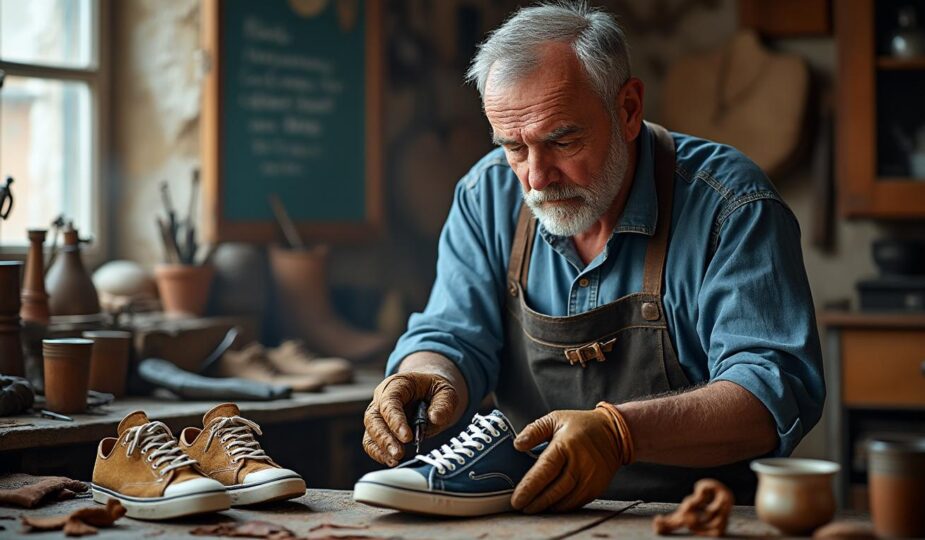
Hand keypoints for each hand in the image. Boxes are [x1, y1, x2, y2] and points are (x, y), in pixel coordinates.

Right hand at [362, 372, 459, 465]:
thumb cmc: (435, 390)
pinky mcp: (379, 428)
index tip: (407, 437)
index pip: (389, 402)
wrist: (429, 391)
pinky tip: (391, 461)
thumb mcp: (446, 392)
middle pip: (374, 418)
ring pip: (370, 432)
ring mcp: (379, 414)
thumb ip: (443, 404)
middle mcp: (383, 398)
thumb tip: (435, 418)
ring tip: (396, 460)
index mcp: (398, 384)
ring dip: (381, 448)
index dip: (396, 420)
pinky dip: (379, 453)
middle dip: (385, 438)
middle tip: (399, 453)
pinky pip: (372, 442)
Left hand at [511, 402, 634, 513]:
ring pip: (565, 500)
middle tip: (519, 507)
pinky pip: (576, 503)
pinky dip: (561, 507)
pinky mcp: (596, 487)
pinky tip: (549, 506)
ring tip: (531, 508)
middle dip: (535, 501)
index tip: (516, 499)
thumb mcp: (556, 419)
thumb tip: (517, 445)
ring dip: (547, 506)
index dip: (530, 486)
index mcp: (566, 444)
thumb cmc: (580, 425)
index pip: (545, 469)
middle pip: (555, 489)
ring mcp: (590, 477)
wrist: (615, 433)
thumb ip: (535, 430)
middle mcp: (580, 463)